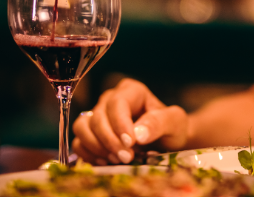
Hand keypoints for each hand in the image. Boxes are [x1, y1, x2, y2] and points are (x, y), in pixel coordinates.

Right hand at [72, 78, 188, 164]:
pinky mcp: (91, 133)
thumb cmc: (172, 128)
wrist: (168, 142)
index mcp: (131, 91)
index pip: (116, 103)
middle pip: (97, 117)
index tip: (130, 143)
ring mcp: (98, 115)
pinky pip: (79, 142)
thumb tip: (138, 133)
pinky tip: (106, 162)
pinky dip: (88, 154)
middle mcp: (111, 99)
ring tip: (116, 159)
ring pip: (82, 127)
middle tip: (127, 157)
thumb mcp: (174, 122)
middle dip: (110, 140)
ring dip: (96, 146)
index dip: (119, 124)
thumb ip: (159, 122)